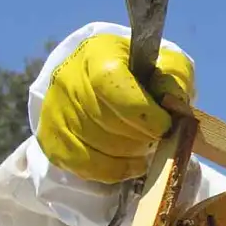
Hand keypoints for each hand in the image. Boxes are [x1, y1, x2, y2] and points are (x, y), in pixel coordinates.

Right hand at [36, 33, 194, 183]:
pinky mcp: (52, 138)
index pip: (111, 84)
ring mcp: (56, 110)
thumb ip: (173, 83)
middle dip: (142, 136)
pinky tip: (132, 162)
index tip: (166, 127)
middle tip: (158, 137)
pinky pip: (86, 166)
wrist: (104, 81)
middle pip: (106, 120)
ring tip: (145, 145)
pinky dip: (116, 170)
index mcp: (98, 54)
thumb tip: (173, 106)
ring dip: (131, 154)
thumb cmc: (142, 75)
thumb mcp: (166, 67)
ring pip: (98, 146)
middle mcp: (69, 80)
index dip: (143, 112)